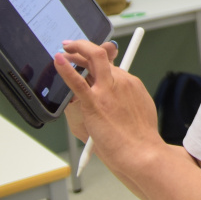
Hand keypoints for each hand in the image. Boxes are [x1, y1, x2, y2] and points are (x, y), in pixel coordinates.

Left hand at [55, 39, 162, 174]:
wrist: (142, 153)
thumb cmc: (141, 140)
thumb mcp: (141, 111)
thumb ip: (128, 100)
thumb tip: (120, 100)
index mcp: (131, 84)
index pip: (111, 65)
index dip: (99, 59)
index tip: (89, 59)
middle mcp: (121, 81)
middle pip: (101, 57)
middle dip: (85, 48)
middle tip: (72, 45)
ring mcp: (108, 91)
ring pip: (92, 60)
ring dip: (77, 50)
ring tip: (66, 48)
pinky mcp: (95, 103)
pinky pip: (77, 82)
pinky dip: (66, 69)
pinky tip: (58, 60)